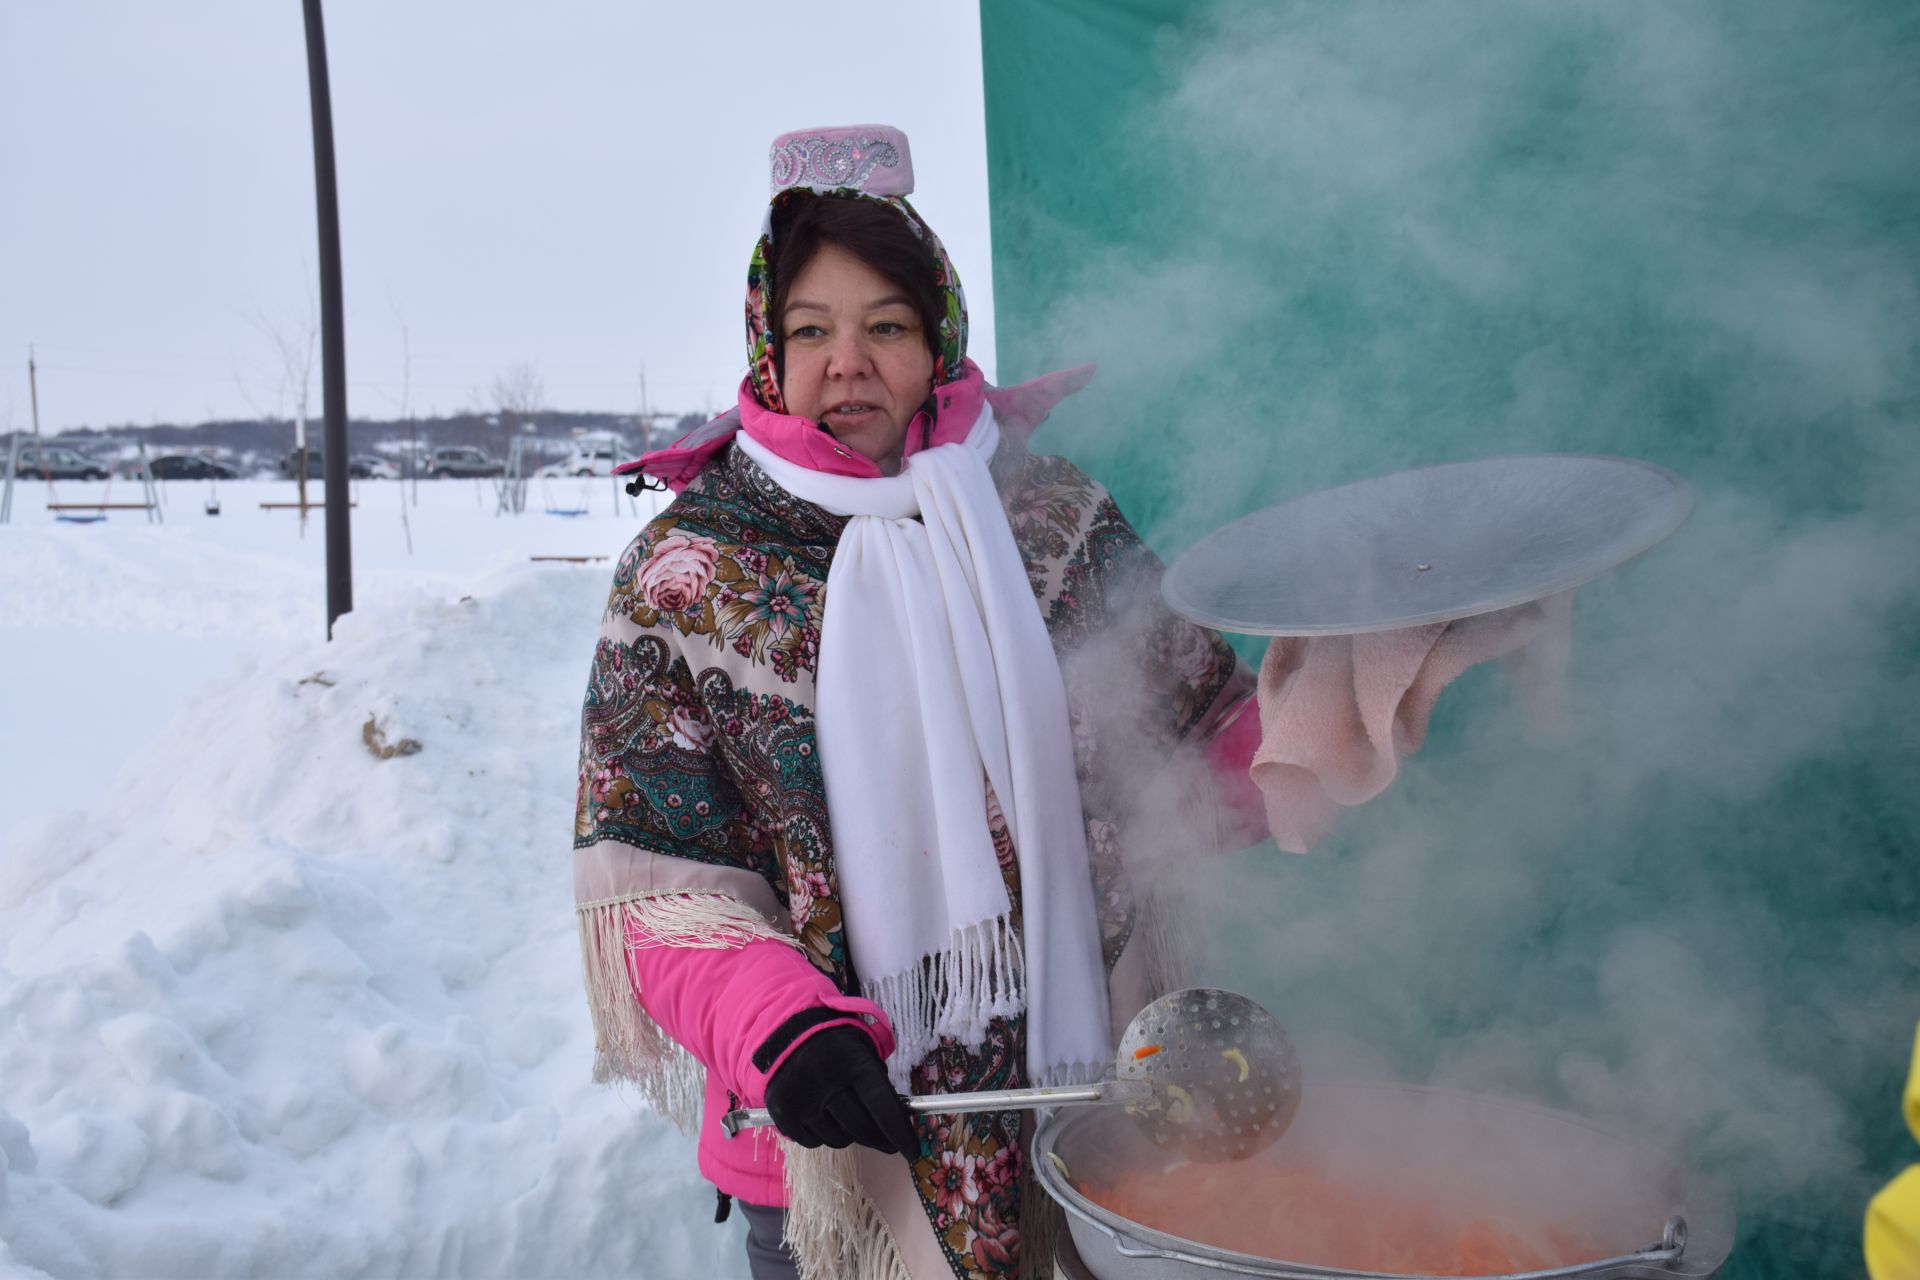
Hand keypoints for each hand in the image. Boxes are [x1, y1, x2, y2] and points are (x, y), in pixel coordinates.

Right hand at [762, 1026, 919, 1155]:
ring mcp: (802, 1101)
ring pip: (839, 1139)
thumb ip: (879, 1082)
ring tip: (849, 1120)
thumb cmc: (834, 1044)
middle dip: (880, 1139)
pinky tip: (825, 1119)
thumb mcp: (862, 1049)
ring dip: (851, 1136)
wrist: (784, 1034)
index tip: (913, 1151)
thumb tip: (897, 1121)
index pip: (883, 1108)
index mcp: (852, 1064)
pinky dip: (824, 1136)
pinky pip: (814, 1142)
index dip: (900, 1134)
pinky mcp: (783, 1115)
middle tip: (889, 1143)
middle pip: (862, 1128)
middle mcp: (826, 1083)